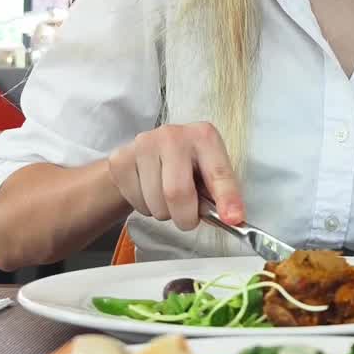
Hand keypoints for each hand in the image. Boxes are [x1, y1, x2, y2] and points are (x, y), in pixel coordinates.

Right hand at [108, 122, 244, 230]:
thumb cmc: (187, 165)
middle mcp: (173, 134)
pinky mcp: (121, 159)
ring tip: (167, 198)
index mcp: (204, 136)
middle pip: (177, 192)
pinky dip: (145, 208)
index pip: (218, 172)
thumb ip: (221, 193)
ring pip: (155, 202)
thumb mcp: (209, 172)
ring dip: (164, 213)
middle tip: (188, 218)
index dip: (227, 198)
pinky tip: (149, 191)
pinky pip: (136, 201)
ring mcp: (144, 144)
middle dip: (185, 217)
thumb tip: (233, 218)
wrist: (148, 153)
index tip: (233, 219)